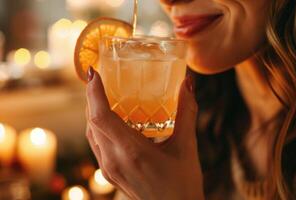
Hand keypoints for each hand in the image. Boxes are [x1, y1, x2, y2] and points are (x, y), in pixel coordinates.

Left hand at [85, 68, 203, 199]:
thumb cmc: (183, 184)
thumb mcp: (187, 146)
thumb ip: (187, 111)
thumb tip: (188, 83)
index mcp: (132, 151)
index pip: (101, 116)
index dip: (93, 92)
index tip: (94, 71)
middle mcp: (114, 160)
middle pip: (93, 121)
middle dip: (93, 97)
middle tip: (102, 78)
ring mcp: (109, 169)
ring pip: (92, 133)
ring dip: (95, 112)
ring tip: (105, 95)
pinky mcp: (110, 174)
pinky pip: (97, 144)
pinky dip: (100, 127)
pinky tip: (115, 121)